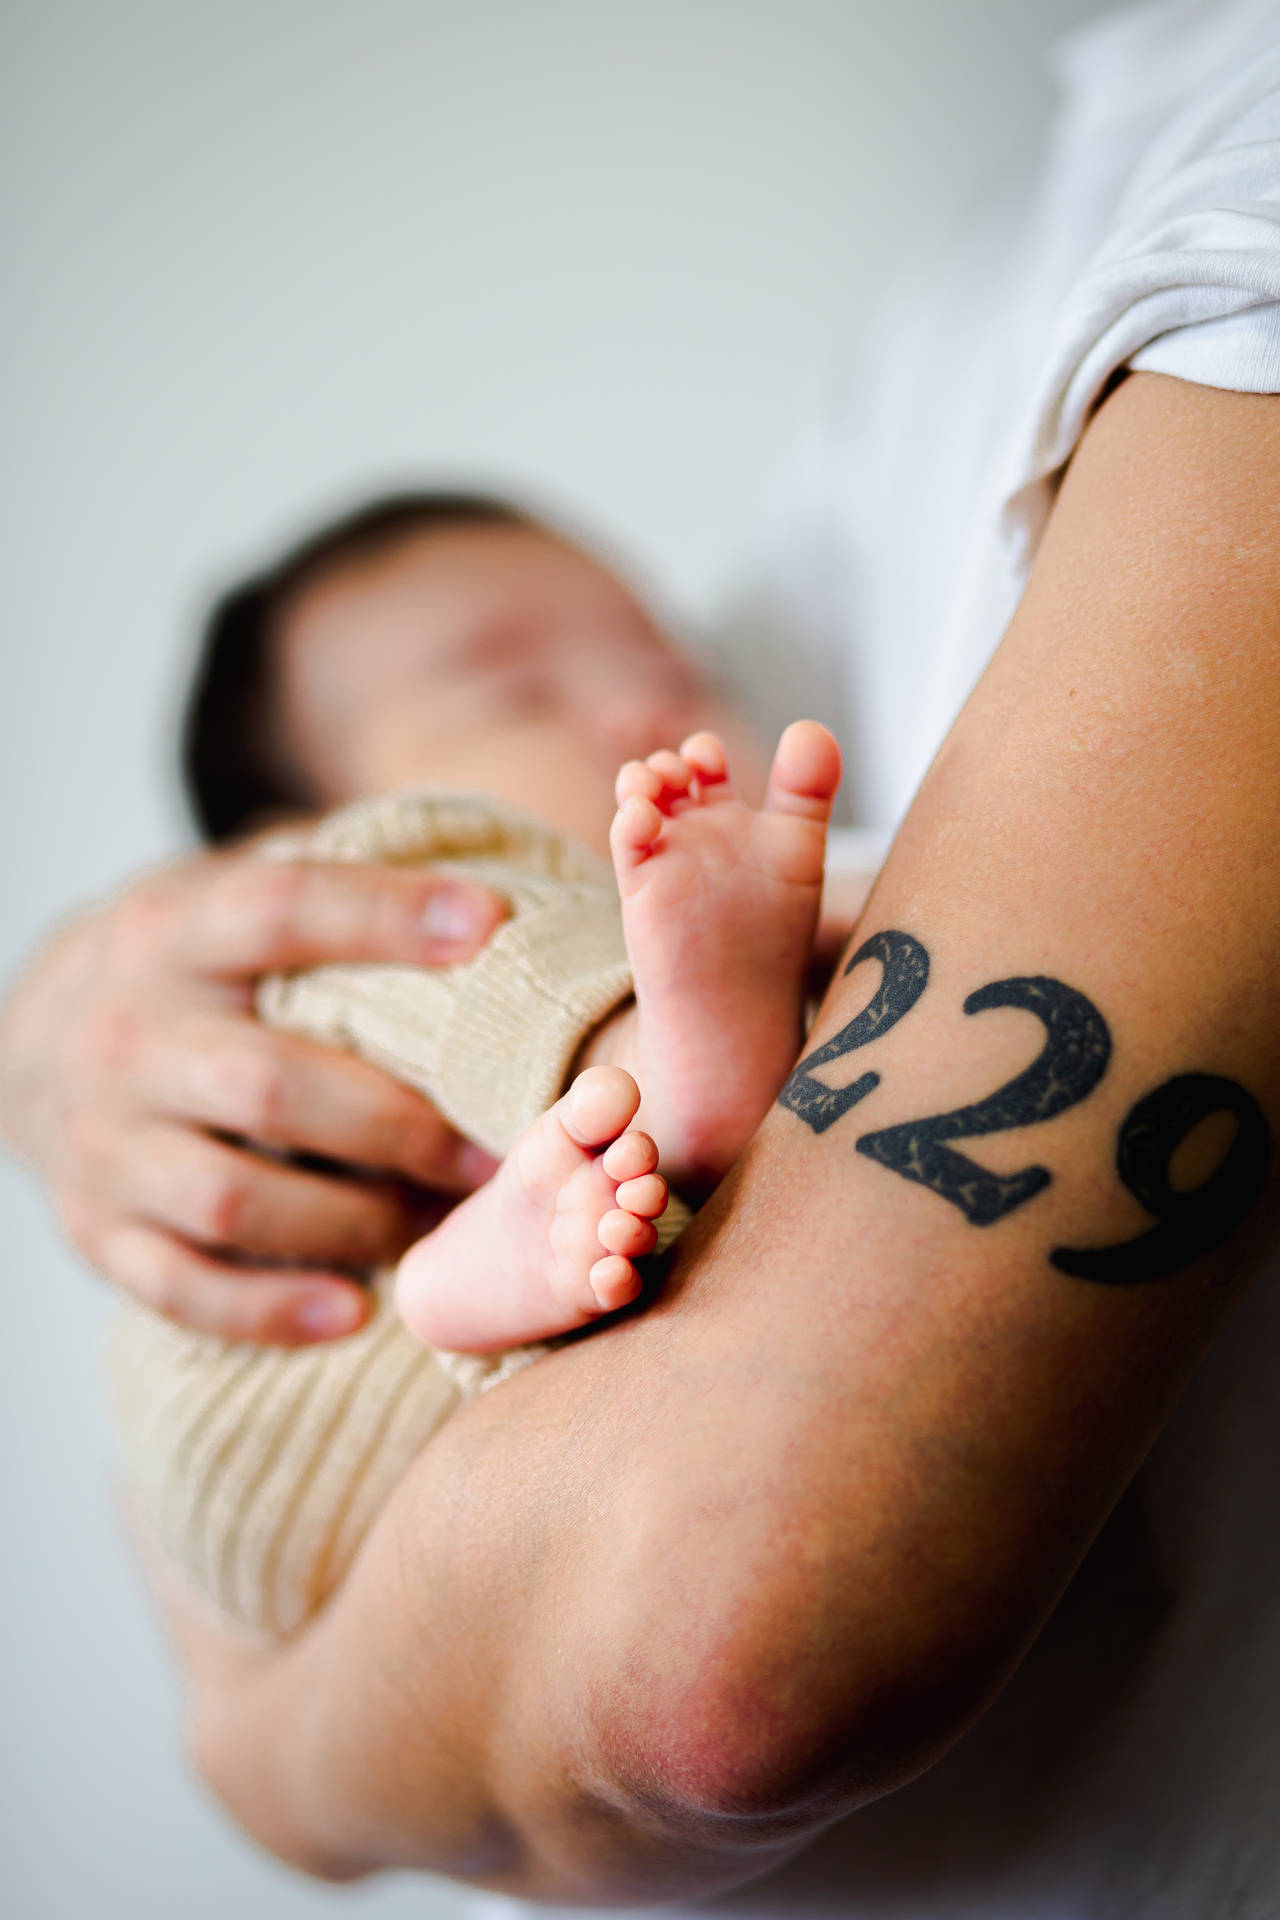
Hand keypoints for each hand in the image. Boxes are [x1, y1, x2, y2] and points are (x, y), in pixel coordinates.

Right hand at [1, 849, 505, 1341]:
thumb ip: (332, 886)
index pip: (279, 911)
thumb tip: (492, 893)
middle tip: (492, 1155)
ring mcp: (103, 1141)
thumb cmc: (190, 968)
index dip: (384, 913)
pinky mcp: (96, 1228)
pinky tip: (352, 1308)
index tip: (491, 922)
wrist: (29, 1040)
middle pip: (271, 1086)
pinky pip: (182, 1287)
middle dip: (398, 1127)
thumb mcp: (228, 896)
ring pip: (233, 1199)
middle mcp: (129, 1034)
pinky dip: (269, 1309)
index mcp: (174, 932)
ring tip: (437, 1226)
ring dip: (353, 1222)